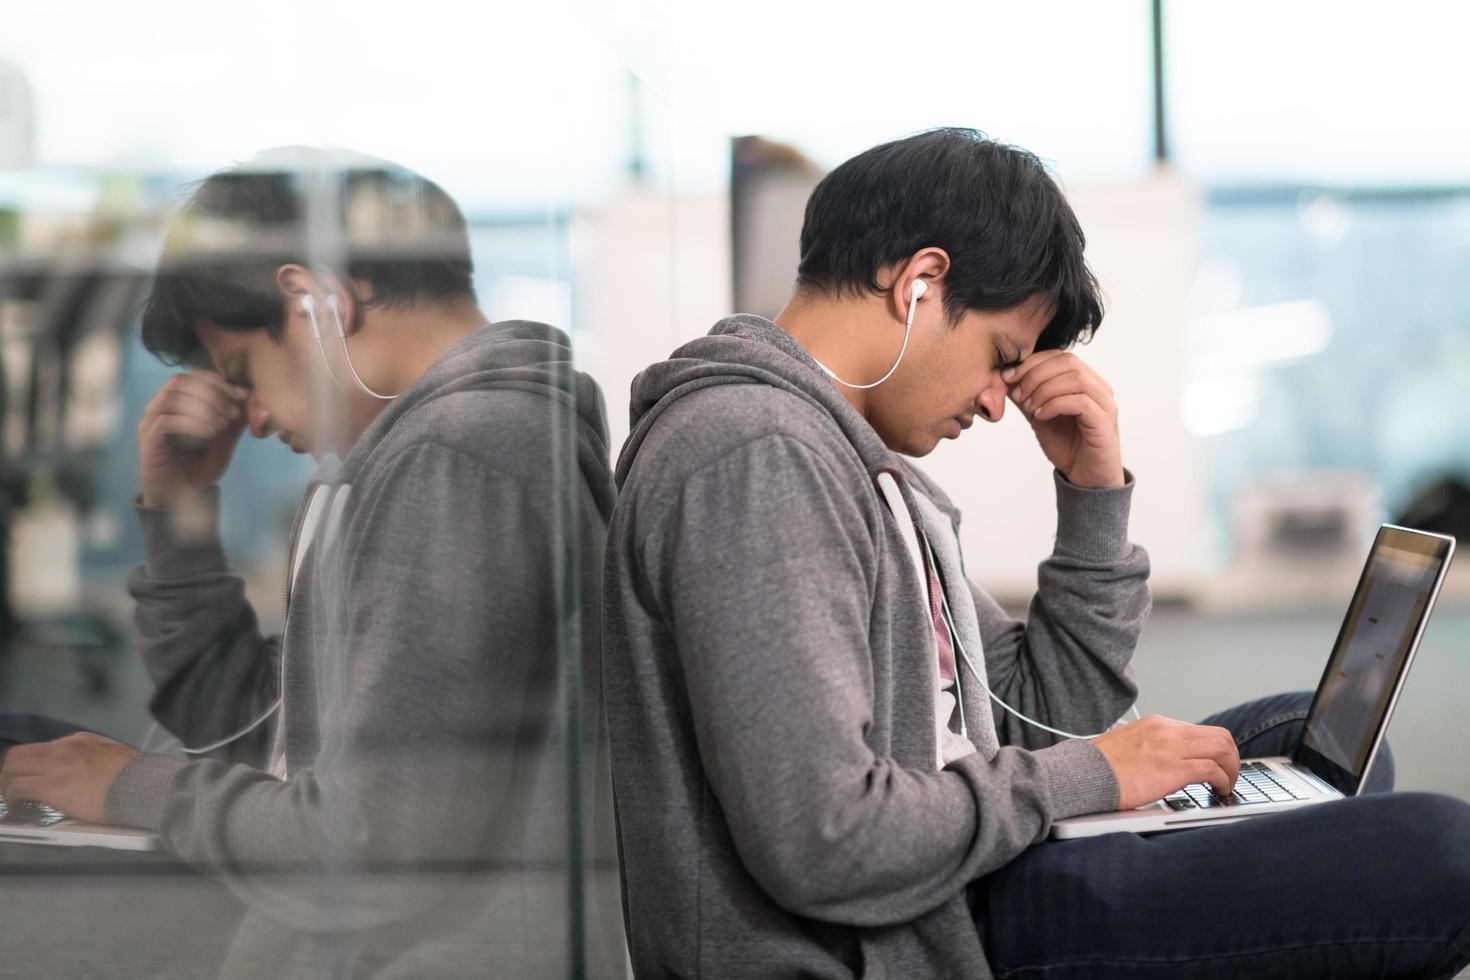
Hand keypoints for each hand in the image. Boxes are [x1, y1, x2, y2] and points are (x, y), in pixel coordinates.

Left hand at [0, 733, 138, 823]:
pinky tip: (17, 808)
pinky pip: (18, 788)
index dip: (33, 765)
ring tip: (12, 799)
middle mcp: (63, 748)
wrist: (141, 784)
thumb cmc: (135, 774)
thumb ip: (96, 758)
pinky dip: (12, 798)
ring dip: (8, 784)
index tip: (35, 777)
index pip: (43, 748)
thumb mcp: (115, 755)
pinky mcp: (51, 787)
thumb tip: (89, 772)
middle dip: (11, 771)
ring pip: (12, 768)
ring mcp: (55, 766)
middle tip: (12, 787)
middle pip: (19, 754)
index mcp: (80, 740)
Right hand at [138, 371, 249, 507]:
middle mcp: (159, 409)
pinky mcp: (148, 441)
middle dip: (212, 393)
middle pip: (180, 381)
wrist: (181, 498)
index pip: (192, 376)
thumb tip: (250, 397)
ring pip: (171, 397)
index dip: (218, 381)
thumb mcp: (224, 442)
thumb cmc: (200, 467)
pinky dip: (191, 423)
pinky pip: (166, 422)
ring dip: (202, 407)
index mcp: (176, 404)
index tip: (242, 395)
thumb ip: (234, 421)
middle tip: (233, 412)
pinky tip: (210, 433)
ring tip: (222, 424)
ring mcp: (150, 423)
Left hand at [1003, 351, 1122, 488]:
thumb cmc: (1066, 445)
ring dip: (1044, 389)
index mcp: (1085, 381)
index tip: (1008, 377)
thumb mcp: (1038, 415)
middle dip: (1035, 374)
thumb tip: (1003, 377)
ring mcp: (1105, 403)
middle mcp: (1099, 387)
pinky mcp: (1105, 422)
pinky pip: (1081, 402)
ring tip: (1028, 407)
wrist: (1085, 478)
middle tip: (1017, 394)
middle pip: (1068, 361)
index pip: (1059, 356)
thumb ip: (1025, 396)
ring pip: (1075, 378)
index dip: (1032, 362)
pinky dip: (1055, 405)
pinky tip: (1040, 416)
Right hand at [1089, 715, 1240, 809]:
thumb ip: (1148, 748)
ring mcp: (1171, 747)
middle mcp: (1167, 730)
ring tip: (1227, 786)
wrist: (1081, 775)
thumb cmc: (1096, 768)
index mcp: (1155, 724)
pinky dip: (1223, 781)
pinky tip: (1218, 792)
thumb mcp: (1126, 747)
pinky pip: (1213, 770)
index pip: (1199, 730)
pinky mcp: (1174, 768)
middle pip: (1219, 735)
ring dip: (1232, 770)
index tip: (1215, 765)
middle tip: (1229, 776)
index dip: (1214, 750)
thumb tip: (1162, 764)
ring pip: (1222, 749)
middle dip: (1231, 758)